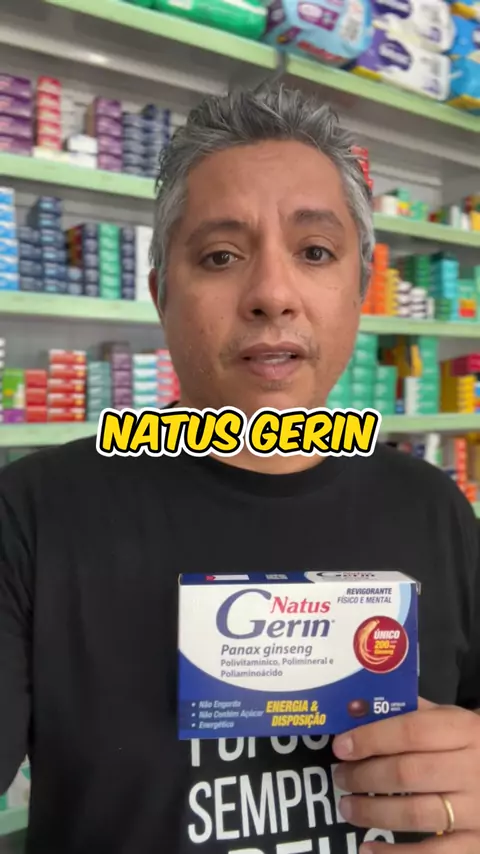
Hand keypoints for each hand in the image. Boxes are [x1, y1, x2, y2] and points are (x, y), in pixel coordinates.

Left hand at [331, 699, 479, 852]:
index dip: (371, 739)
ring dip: (372, 812)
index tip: (341, 747)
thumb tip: (356, 708)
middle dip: (365, 776)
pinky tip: (368, 848)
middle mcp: (472, 770)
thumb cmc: (469, 744)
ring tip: (347, 807)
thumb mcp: (448, 719)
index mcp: (464, 731)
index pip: (410, 731)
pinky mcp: (476, 845)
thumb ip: (407, 712)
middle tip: (340, 777)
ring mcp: (477, 812)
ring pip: (415, 814)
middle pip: (407, 773)